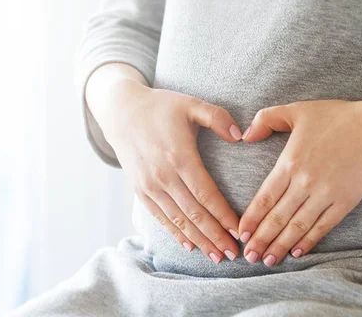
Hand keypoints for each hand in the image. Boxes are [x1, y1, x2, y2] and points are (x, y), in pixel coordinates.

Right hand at [98, 78, 243, 263]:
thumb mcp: (191, 104)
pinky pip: (160, 217)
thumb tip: (240, 136)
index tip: (239, 230)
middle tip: (234, 254)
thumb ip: (217, 118)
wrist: (121, 112)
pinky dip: (175, 233)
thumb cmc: (160, 107)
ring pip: (178, 220)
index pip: (206, 194)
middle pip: (194, 213)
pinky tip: (190, 246)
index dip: (223, 215)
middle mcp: (163, 176)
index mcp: (179, 156)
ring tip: (216, 256)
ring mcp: (149, 185)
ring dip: (198, 240)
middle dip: (215, 236)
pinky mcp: (140, 190)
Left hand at [238, 100, 361, 265]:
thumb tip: (245, 135)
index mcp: (289, 162)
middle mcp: (305, 182)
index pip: (264, 197)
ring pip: (297, 226)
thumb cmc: (337, 116)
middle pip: (277, 217)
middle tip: (249, 256)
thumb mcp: (297, 110)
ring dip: (280, 245)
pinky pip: (323, 226)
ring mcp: (325, 194)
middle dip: (261, 239)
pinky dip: (309, 241)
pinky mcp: (344, 202)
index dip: (251, 219)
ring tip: (268, 260)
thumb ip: (267, 119)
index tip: (241, 233)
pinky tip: (297, 252)